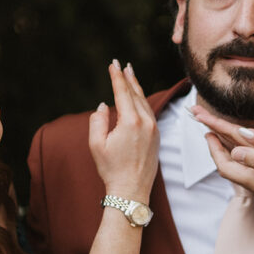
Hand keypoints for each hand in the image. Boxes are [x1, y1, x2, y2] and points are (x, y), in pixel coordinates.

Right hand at [89, 60, 158, 201]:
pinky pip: (150, 112)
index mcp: (130, 122)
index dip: (116, 77)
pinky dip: (142, 101)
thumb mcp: (96, 145)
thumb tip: (103, 106)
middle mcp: (146, 122)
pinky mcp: (157, 136)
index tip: (113, 64)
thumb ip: (97, 121)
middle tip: (122, 64)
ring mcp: (154, 129)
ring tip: (130, 74)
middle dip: (128, 77)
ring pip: (145, 102)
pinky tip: (138, 97)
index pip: (122, 93)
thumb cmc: (111, 169)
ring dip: (137, 87)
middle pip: (136, 94)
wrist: (132, 190)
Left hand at [190, 106, 253, 168]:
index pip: (225, 163)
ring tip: (218, 133)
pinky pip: (248, 166)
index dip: (213, 146)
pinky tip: (243, 147)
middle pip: (227, 162)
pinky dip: (240, 152)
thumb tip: (235, 151)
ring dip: (225, 147)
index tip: (205, 128)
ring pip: (237, 164)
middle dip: (214, 142)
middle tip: (204, 123)